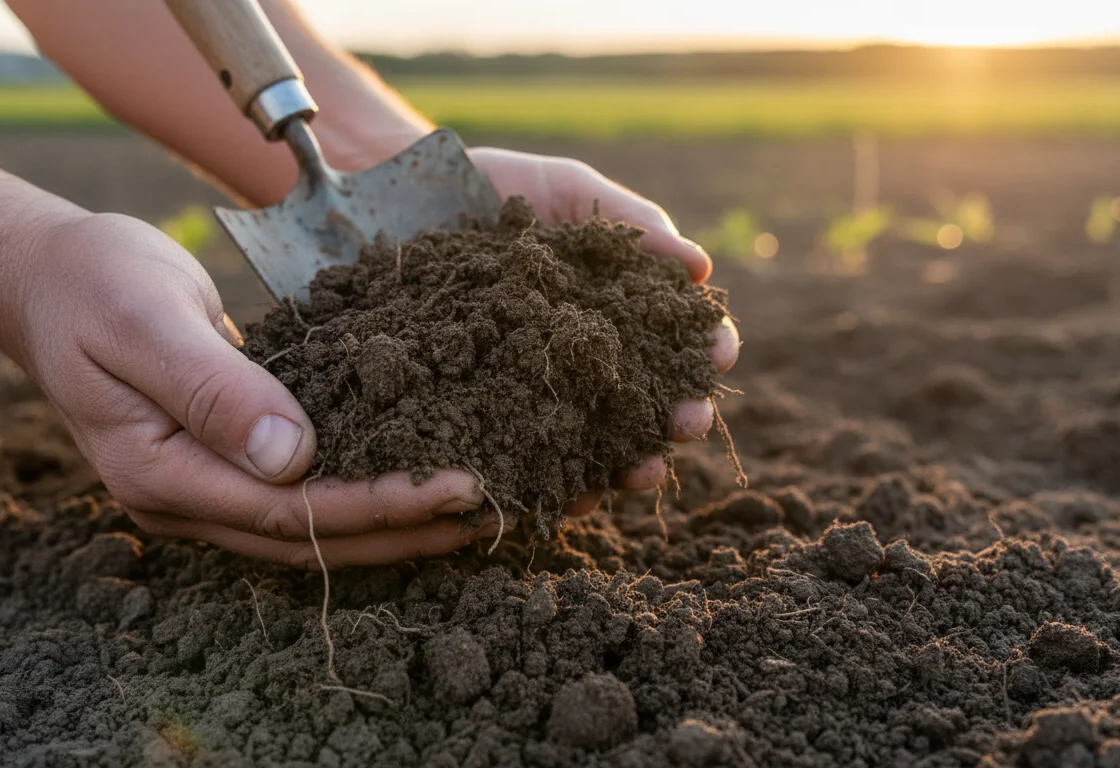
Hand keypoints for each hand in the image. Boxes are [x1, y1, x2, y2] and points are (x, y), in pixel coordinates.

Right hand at [0, 213, 494, 567]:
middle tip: (491, 514)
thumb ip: (215, 389)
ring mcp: (200, 489)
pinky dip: (360, 493)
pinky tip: (413, 479)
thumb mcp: (146, 322)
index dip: (379, 505)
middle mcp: (183, 501)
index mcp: (160, 474)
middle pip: (309, 541)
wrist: (44, 277)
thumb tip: (294, 457)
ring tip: (470, 515)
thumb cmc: (92, 285)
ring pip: (309, 531)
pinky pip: (301, 496)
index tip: (459, 488)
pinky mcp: (221, 464)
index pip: (290, 512)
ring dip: (390, 526)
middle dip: (403, 532)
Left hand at [470, 147, 741, 515]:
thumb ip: (631, 224)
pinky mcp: (488, 416)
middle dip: (678, 413)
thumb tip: (701, 268)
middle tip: (690, 420)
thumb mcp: (565, 192)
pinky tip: (574, 494)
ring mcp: (538, 390)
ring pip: (598, 441)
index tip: (718, 349)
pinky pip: (528, 462)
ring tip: (642, 470)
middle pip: (647, 397)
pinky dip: (557, 484)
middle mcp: (584, 355)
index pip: (674, 335)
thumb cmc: (492, 186)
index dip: (704, 345)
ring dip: (630, 461)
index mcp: (614, 304)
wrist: (401, 194)